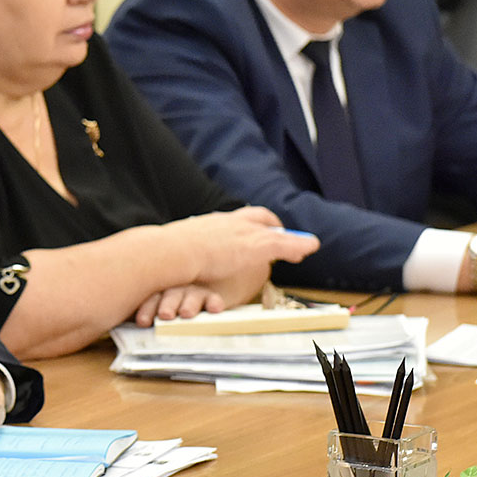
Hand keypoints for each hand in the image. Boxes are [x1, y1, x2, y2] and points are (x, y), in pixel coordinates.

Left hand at [132, 283, 224, 327]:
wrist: (196, 315)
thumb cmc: (170, 324)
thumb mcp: (158, 325)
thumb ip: (151, 328)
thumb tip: (140, 342)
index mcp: (157, 298)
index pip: (150, 301)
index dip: (146, 311)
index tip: (143, 322)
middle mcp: (174, 293)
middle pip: (169, 296)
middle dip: (167, 305)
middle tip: (166, 315)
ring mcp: (193, 294)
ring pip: (191, 296)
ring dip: (188, 304)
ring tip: (186, 314)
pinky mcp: (211, 298)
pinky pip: (213, 299)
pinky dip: (214, 303)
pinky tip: (214, 310)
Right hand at [155, 206, 319, 302]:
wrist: (170, 252)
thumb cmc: (166, 253)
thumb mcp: (175, 248)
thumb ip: (181, 251)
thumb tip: (169, 258)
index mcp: (213, 223)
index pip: (236, 218)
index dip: (249, 222)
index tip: (254, 228)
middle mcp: (230, 222)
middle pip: (259, 218)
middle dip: (273, 226)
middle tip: (283, 234)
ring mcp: (243, 233)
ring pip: (275, 233)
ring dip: (292, 240)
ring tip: (305, 245)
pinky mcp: (254, 246)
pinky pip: (284, 245)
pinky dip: (299, 246)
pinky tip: (310, 248)